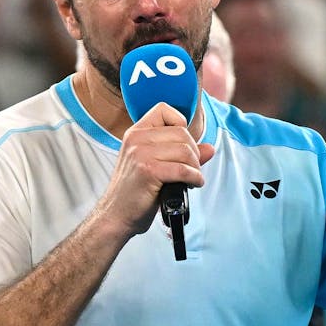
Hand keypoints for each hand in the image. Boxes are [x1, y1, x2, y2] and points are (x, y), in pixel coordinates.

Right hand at [97, 103, 214, 237]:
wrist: (115, 215)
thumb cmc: (135, 192)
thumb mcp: (155, 166)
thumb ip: (181, 154)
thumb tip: (210, 148)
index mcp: (136, 132)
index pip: (165, 109)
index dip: (181, 124)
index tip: (183, 145)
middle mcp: (137, 138)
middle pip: (182, 133)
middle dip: (194, 153)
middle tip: (192, 169)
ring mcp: (141, 154)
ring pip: (186, 151)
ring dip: (196, 168)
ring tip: (192, 179)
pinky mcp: (148, 171)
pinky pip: (183, 169)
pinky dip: (195, 178)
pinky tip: (192, 185)